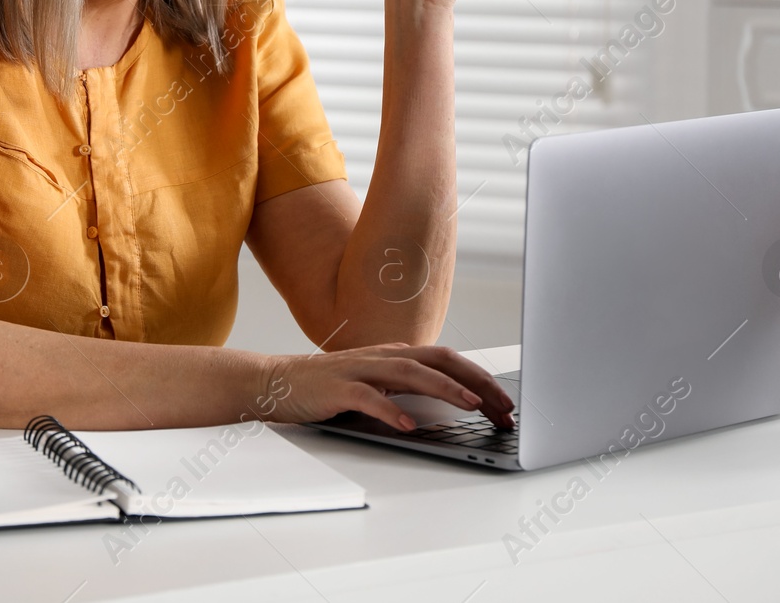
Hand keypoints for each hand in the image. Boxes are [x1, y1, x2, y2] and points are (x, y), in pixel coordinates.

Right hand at [257, 342, 515, 431]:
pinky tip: (409, 425)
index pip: (448, 360)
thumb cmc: (327, 387)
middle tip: (503, 406)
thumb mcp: (375, 383)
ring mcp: (359, 369)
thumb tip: (450, 401)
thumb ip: (406, 387)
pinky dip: (391, 410)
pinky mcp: (337, 388)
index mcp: (395, 355)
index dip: (480, 379)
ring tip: (471, 405)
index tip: (505, 405)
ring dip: (444, 388)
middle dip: (476, 381)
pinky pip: (368, 397)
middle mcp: (382, 356)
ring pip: (410, 372)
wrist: (274, 382)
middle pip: (439, 359)